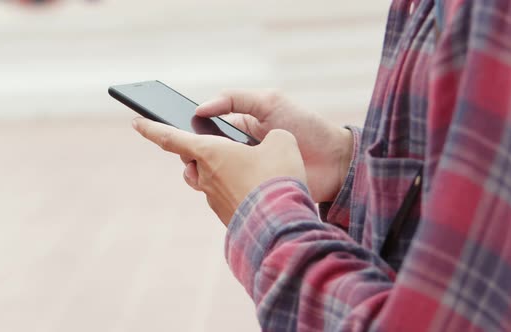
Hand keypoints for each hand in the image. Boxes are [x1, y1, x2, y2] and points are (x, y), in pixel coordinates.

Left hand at [133, 117, 306, 225]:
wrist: (281, 227)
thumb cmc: (277, 178)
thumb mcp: (282, 141)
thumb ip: (272, 136)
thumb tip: (269, 146)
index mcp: (210, 152)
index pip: (170, 137)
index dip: (152, 127)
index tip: (136, 122)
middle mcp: (205, 176)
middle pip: (190, 159)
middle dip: (196, 150)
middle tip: (214, 143)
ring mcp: (214, 199)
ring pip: (205, 180)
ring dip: (214, 171)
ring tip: (240, 166)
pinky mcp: (227, 216)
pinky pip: (223, 196)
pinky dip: (234, 189)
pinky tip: (257, 189)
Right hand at [195, 91, 352, 202]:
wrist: (337, 162)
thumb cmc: (306, 126)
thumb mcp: (270, 102)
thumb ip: (235, 100)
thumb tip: (200, 109)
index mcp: (238, 130)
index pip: (204, 133)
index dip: (188, 135)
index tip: (173, 135)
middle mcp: (238, 154)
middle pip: (202, 159)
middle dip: (192, 159)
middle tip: (193, 160)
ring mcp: (244, 177)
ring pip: (210, 180)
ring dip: (204, 178)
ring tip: (206, 174)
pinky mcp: (253, 196)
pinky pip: (228, 197)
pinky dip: (220, 193)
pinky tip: (224, 189)